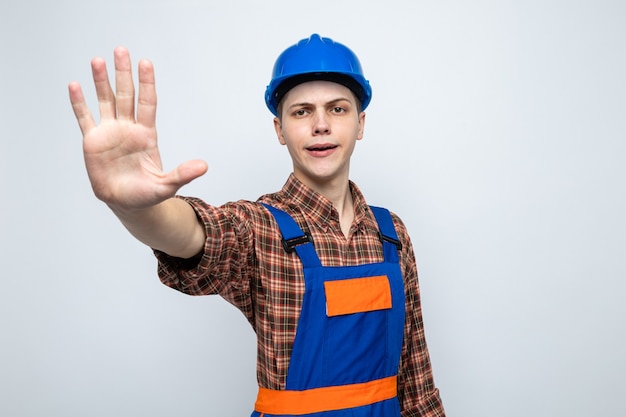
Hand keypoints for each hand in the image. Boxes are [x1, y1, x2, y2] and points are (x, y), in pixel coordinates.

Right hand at [69, 47, 207, 212]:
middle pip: (125, 95)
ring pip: (105, 101)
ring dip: (101, 81)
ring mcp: (110, 133)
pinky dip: (79, 103)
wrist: (126, 203)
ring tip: (98, 60)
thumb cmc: (147, 194)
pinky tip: (74, 85)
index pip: (147, 103)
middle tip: (121, 50)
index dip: (146, 83)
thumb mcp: (167, 185)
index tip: (145, 63)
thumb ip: (183, 174)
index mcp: (146, 135)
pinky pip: (85, 118)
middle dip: (123, 73)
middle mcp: (128, 129)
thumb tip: (204, 166)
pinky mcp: (93, 141)